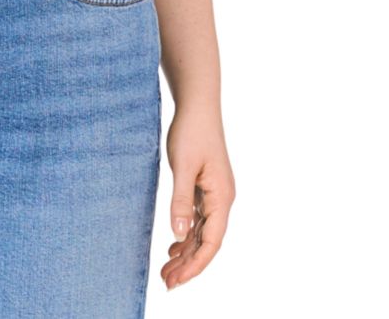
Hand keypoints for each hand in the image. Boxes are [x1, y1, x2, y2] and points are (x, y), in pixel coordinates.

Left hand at [161, 104, 234, 290]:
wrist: (197, 106)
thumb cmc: (191, 132)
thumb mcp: (183, 166)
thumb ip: (181, 199)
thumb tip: (178, 233)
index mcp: (222, 197)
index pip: (211, 242)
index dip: (195, 264)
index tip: (176, 280)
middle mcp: (222, 200)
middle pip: (207, 241)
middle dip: (188, 264)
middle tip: (166, 282)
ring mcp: (215, 194)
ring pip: (202, 232)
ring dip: (186, 251)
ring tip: (166, 270)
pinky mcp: (205, 187)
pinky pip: (198, 219)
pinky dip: (186, 234)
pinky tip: (174, 244)